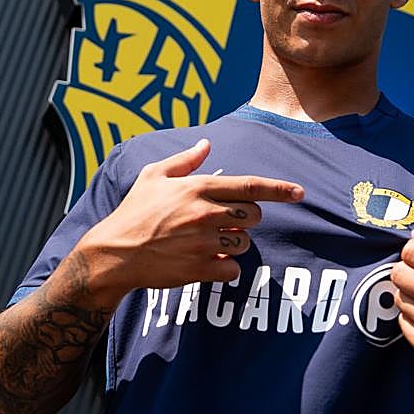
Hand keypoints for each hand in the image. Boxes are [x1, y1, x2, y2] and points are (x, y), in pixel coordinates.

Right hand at [77, 139, 303, 302]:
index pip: (250, 185)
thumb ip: (184, 160)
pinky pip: (232, 269)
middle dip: (246, 219)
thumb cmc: (133, 212)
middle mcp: (204, 213)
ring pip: (244, 244)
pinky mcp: (200, 268)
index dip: (279, 189)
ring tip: (205, 242)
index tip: (300, 192)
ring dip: (232, 244)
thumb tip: (206, 144)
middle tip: (223, 222)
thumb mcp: (153, 176)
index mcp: (197, 188)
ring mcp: (203, 242)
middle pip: (253, 216)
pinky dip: (224, 268)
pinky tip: (204, 262)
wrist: (113, 254)